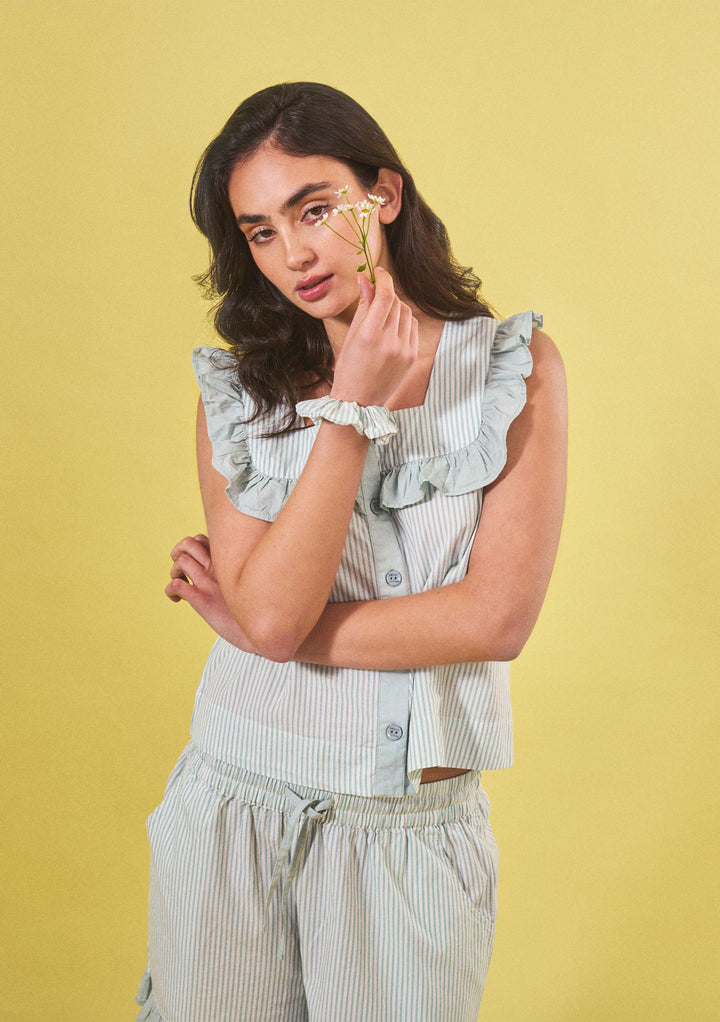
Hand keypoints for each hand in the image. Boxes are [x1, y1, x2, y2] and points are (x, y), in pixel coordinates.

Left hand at [166, 534, 257, 652]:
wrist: (264, 629)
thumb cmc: (256, 608)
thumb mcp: (249, 582)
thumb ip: (237, 571)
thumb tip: (230, 567)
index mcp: (228, 562)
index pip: (204, 539)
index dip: (195, 546)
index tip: (196, 560)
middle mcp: (217, 569)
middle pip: (188, 543)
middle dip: (178, 553)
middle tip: (182, 568)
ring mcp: (209, 583)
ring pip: (181, 562)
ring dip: (174, 571)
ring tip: (180, 582)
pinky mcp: (202, 601)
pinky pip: (177, 586)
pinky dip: (170, 590)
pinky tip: (177, 599)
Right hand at [330, 267, 418, 406]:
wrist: (359, 403)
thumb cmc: (349, 369)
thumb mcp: (351, 336)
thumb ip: (363, 306)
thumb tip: (366, 279)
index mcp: (370, 335)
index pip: (385, 295)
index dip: (383, 279)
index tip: (379, 272)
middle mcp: (390, 342)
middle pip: (397, 302)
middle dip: (387, 294)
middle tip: (376, 295)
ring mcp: (404, 350)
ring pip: (407, 313)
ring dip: (396, 308)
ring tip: (382, 316)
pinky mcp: (412, 357)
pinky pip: (412, 328)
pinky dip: (404, 322)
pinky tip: (392, 329)